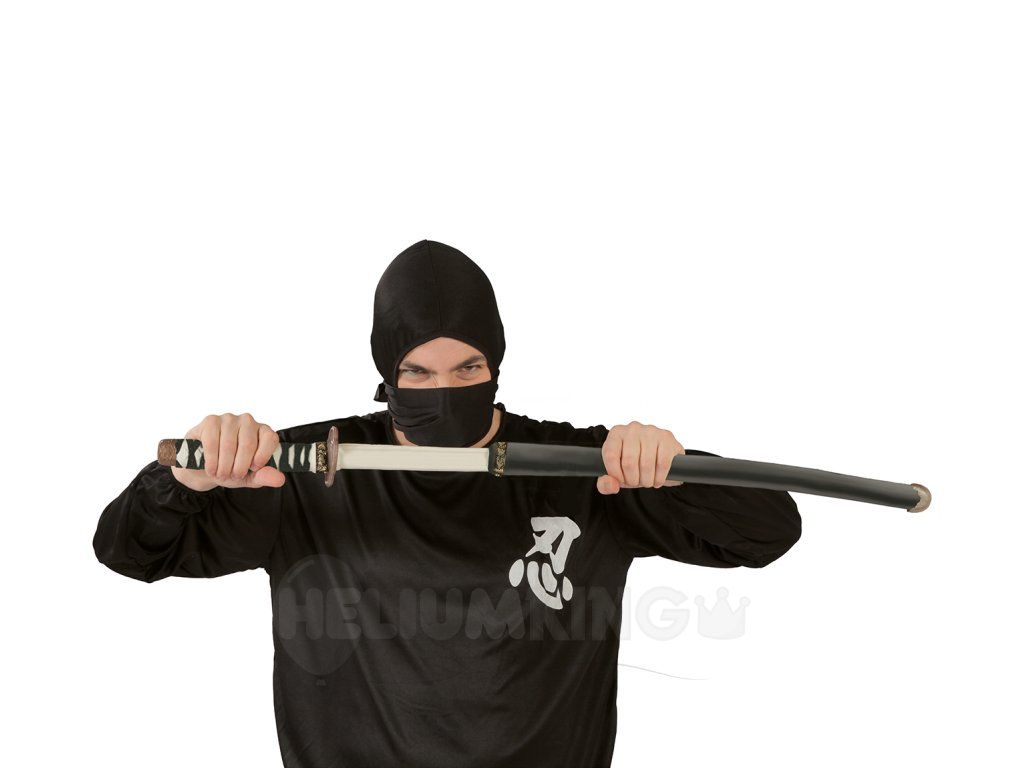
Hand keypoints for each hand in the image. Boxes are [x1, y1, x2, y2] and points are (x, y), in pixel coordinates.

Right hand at [171, 412, 285, 491]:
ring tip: (221, 474)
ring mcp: (229, 419)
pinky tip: (211, 469)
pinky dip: (211, 460)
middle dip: (240, 466)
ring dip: (224, 465)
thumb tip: (280, 479)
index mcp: (263, 432)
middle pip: (248, 443)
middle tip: (234, 476)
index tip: (254, 468)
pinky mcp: (211, 421)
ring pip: (229, 444)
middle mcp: (248, 421)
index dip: (263, 455)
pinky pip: (212, 442)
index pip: (270, 438)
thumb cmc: (231, 469)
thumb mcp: (250, 477)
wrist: (204, 468)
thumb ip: (264, 477)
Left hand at [597, 421, 684, 494]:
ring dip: (647, 480)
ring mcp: (651, 431)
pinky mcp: (667, 437)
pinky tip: (657, 480)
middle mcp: (632, 428)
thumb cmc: (633, 465)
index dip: (616, 474)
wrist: (658, 459)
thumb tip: (612, 485)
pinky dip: (659, 477)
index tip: (621, 481)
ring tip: (647, 481)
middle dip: (633, 479)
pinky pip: (662, 463)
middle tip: (636, 482)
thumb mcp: (616, 476)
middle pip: (629, 462)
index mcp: (616, 433)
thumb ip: (605, 484)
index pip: (610, 455)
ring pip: (646, 464)